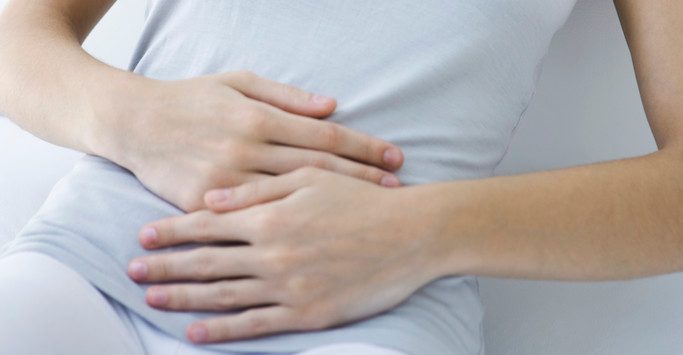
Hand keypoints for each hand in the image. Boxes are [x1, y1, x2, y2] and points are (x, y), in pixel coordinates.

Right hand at [97, 71, 402, 210]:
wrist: (134, 124)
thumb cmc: (191, 99)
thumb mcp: (237, 83)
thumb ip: (286, 97)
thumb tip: (332, 106)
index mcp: (257, 119)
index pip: (324, 136)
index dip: (363, 147)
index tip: (394, 157)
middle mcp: (245, 151)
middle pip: (318, 169)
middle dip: (362, 178)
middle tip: (397, 187)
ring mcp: (226, 183)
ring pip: (293, 198)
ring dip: (336, 204)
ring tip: (372, 210)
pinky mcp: (204, 206)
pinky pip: (253, 219)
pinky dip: (288, 224)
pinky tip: (316, 230)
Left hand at [127, 168, 444, 342]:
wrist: (412, 234)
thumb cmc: (362, 200)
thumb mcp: (311, 178)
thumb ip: (259, 189)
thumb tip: (213, 198)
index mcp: (271, 216)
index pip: (209, 224)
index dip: (173, 231)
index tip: (143, 236)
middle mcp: (272, 252)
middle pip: (206, 261)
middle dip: (165, 266)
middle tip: (131, 270)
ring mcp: (288, 286)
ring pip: (223, 295)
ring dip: (183, 298)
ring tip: (151, 298)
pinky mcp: (307, 312)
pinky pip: (255, 324)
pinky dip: (222, 329)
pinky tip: (196, 332)